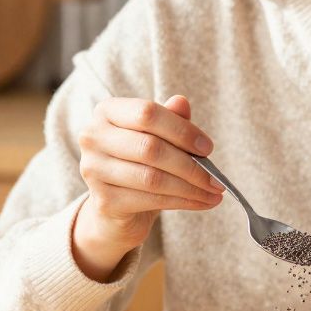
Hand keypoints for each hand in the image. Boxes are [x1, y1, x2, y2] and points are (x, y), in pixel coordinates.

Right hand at [73, 95, 223, 280]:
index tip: (208, 148)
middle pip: (151, 148)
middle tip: (217, 179)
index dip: (182, 130)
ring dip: (191, 188)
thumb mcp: (157, 138)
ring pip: (152, 178)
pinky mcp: (104, 201)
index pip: (147, 113)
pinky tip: (201, 203)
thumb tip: (182, 102)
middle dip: (191, 165)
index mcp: (107, 112)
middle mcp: (93, 137)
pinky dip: (182, 202)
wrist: (117, 208)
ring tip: (214, 193)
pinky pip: (151, 200)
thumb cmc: (140, 164)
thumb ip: (169, 120)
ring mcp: (94, 170)